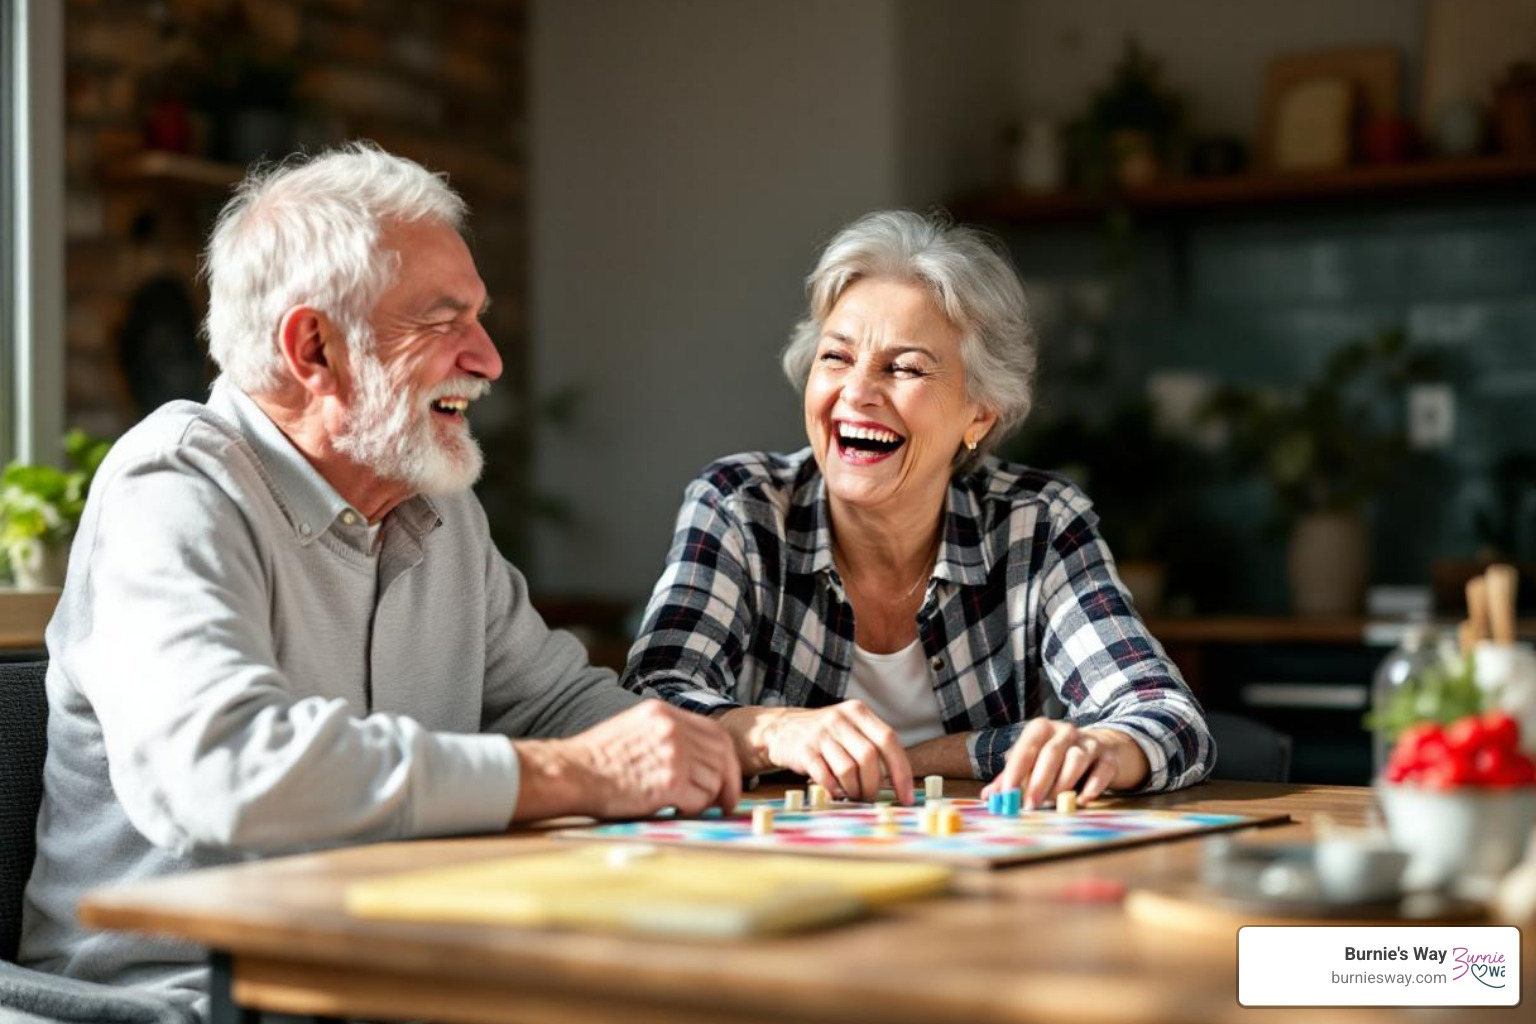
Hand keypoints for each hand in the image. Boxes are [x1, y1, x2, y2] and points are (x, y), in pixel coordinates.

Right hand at [512, 700, 741, 820]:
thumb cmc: (597, 759)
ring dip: (706, 798)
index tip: (728, 777)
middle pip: (722, 756)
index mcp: (664, 713)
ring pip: (713, 780)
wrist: (572, 773)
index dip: (728, 759)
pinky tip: (676, 809)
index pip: (716, 732)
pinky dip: (694, 809)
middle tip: (726, 802)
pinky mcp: (669, 781)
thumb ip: (665, 734)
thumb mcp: (633, 728)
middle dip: (729, 783)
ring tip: (687, 805)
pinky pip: (700, 800)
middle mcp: (672, 728)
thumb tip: (698, 758)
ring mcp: (673, 753)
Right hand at [721, 700, 913, 803]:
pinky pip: (825, 777)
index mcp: (858, 712)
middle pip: (869, 757)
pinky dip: (834, 790)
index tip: (906, 795)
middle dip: (874, 785)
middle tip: (871, 798)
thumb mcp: (850, 728)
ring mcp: (820, 733)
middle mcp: (840, 719)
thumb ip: (874, 746)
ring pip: (848, 769)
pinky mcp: (803, 750)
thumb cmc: (825, 735)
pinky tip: (835, 792)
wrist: (781, 729)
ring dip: (854, 790)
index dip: (901, 771)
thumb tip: (900, 781)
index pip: (889, 740)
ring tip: (852, 795)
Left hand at [980, 719, 1148, 807]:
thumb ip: (1011, 779)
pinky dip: (1092, 787)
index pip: (1026, 747)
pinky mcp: (1109, 757)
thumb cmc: (1058, 757)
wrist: (1102, 748)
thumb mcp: (1033, 763)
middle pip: (1050, 753)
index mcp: (1042, 729)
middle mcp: (1066, 731)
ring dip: (1063, 784)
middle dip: (1038, 781)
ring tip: (1053, 803)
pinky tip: (1082, 800)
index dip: (1015, 771)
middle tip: (1030, 804)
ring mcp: (1090, 742)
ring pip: (1076, 760)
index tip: (1007, 793)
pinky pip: (1102, 771)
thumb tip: (989, 797)